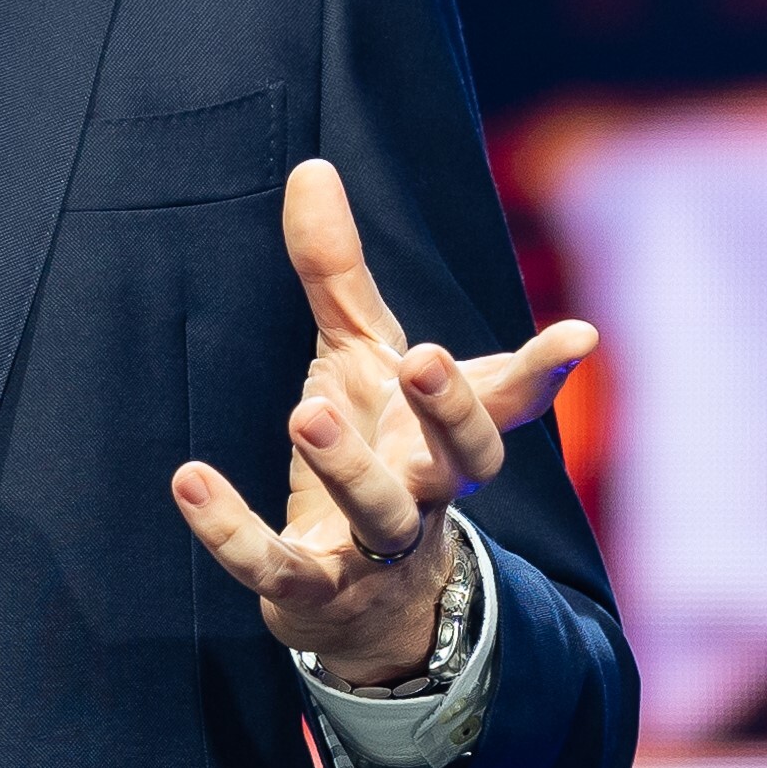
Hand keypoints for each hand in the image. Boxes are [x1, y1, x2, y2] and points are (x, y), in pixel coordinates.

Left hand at [169, 160, 593, 684]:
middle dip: (448, 412)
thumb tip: (312, 167)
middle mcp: (425, 492)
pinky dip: (231, 530)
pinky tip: (188, 478)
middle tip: (425, 357)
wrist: (366, 600)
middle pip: (458, 462)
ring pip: (378, 515)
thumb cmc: (374, 451)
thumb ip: (338, 273)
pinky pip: (275, 567)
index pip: (504, 405)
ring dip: (346, 466)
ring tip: (306, 409)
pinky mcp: (312, 591)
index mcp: (445, 438)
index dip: (540, 373)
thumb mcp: (358, 358)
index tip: (578, 335)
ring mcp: (375, 549)